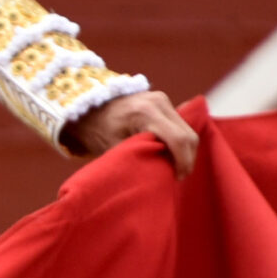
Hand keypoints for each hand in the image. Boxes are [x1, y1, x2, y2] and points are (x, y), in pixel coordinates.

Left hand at [67, 89, 197, 176]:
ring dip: (185, 150)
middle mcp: (159, 102)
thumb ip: (138, 160)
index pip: (178, 139)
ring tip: (174, 167)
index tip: (177, 178)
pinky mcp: (163, 101)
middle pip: (188, 134)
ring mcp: (163, 99)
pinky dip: (179, 141)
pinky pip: (180, 124)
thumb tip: (159, 177)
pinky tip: (170, 154)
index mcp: (145, 113)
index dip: (183, 162)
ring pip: (187, 129)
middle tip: (177, 176)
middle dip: (187, 158)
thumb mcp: (114, 148)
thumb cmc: (97, 130)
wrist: (88, 107)